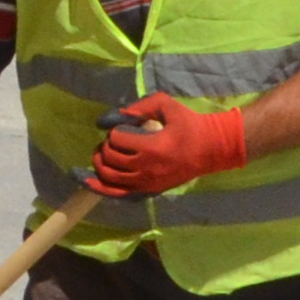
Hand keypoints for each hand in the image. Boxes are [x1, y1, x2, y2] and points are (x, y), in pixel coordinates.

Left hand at [86, 94, 249, 197]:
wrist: (212, 149)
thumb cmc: (190, 124)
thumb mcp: (166, 106)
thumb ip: (137, 107)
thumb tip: (107, 118)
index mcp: (152, 147)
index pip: (116, 140)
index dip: (114, 131)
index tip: (123, 128)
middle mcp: (147, 168)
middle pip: (110, 159)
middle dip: (105, 147)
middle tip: (112, 141)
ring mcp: (147, 183)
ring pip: (109, 177)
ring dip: (100, 164)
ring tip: (104, 154)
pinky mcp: (149, 191)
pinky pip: (118, 193)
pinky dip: (100, 187)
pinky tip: (86, 181)